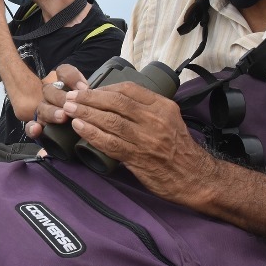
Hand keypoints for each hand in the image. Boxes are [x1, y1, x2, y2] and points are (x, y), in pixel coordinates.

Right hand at [23, 64, 88, 138]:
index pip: (64, 72)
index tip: (83, 87)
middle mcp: (51, 95)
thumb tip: (87, 90)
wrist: (71, 129)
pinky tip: (36, 129)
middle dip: (61, 98)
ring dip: (51, 112)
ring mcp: (43, 111)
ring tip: (62, 116)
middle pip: (50, 91)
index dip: (72, 77)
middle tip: (71, 105)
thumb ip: (88, 93)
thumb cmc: (81, 108)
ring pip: (42, 109)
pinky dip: (32, 128)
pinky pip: (31, 126)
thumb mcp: (87, 98)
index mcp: (63, 84)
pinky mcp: (38, 126)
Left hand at [56, 80, 214, 205]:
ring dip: (86, 113)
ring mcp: (146, 139)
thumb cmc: (179, 149)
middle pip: (116, 103)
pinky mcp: (138, 157)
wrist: (195, 177)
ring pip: (110, 121)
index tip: (89, 89)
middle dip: (90, 98)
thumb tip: (117, 104)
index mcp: (162, 106)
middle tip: (72, 96)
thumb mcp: (170, 120)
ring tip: (70, 109)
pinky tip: (79, 127)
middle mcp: (155, 119)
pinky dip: (92, 133)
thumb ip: (147, 111)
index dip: (105, 88)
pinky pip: (109, 143)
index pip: (129, 89)